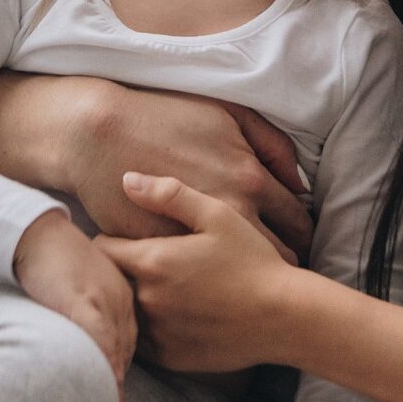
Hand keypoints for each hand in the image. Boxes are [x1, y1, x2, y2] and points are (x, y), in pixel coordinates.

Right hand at [0, 75, 313, 260]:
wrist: (98, 133)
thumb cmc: (163, 117)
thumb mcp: (229, 115)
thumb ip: (272, 145)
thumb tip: (299, 182)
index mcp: (250, 179)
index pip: (298, 223)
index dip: (304, 237)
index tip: (301, 245)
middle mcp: (231, 213)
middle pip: (278, 256)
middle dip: (285, 265)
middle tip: (283, 272)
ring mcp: (196, 240)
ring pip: (241, 278)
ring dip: (250, 282)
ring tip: (250, 283)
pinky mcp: (162, 256)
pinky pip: (198, 284)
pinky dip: (208, 286)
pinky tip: (212, 284)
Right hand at [12, 210, 135, 401]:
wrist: (35, 230)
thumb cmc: (51, 258)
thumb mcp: (79, 284)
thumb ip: (86, 310)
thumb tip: (80, 340)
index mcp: (122, 293)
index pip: (128, 339)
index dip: (121, 366)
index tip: (117, 391)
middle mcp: (120, 297)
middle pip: (125, 347)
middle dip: (120, 379)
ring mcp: (104, 297)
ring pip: (116, 346)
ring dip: (115, 379)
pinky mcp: (82, 299)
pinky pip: (99, 335)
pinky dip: (104, 360)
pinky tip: (107, 382)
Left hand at [93, 173, 298, 371]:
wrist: (284, 316)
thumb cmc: (253, 260)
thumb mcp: (218, 215)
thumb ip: (169, 194)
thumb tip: (127, 179)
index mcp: (152, 261)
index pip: (101, 248)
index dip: (112, 239)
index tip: (129, 237)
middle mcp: (147, 300)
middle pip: (111, 281)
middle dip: (120, 270)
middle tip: (147, 263)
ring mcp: (157, 333)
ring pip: (126, 312)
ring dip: (134, 300)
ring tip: (162, 289)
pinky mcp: (170, 358)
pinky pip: (143, 341)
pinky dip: (151, 327)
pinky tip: (175, 315)